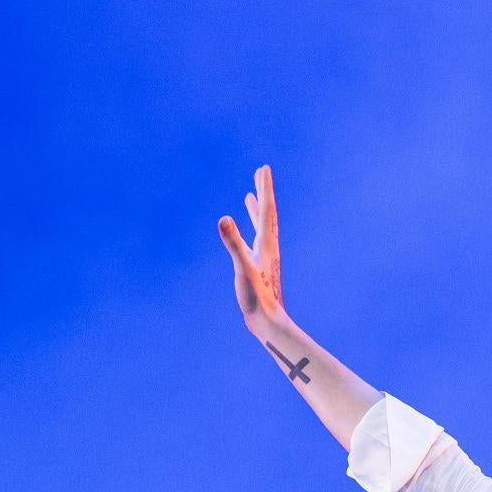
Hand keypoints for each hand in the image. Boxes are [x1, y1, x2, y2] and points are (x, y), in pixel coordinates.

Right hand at [216, 163, 284, 327]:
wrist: (268, 322)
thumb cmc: (257, 297)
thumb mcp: (242, 267)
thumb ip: (233, 243)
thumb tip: (223, 218)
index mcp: (266, 244)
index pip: (267, 210)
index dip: (265, 189)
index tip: (264, 169)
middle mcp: (268, 248)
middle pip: (266, 214)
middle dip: (263, 193)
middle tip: (261, 173)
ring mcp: (264, 258)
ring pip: (260, 227)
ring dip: (256, 210)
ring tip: (250, 196)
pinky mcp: (258, 268)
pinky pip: (254, 242)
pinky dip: (250, 231)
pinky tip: (246, 234)